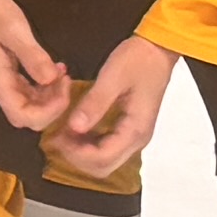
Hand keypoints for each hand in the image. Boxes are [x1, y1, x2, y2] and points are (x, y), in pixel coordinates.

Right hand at [0, 0, 73, 137]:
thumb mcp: (14, 30)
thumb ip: (32, 56)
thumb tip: (50, 79)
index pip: (24, 116)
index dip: (49, 111)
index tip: (64, 87)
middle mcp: (0, 90)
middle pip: (29, 118)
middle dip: (53, 105)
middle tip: (65, 79)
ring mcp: (4, 85)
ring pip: (32, 108)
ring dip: (51, 97)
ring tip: (62, 72)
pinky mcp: (9, 78)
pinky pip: (30, 94)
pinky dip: (46, 88)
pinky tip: (54, 70)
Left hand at [51, 38, 177, 184]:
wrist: (158, 50)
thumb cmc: (138, 60)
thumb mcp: (113, 77)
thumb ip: (95, 103)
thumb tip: (74, 127)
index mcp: (135, 130)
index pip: (103, 159)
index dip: (76, 154)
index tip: (57, 137)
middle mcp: (137, 139)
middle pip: (104, 166)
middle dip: (77, 157)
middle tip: (58, 137)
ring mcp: (134, 135)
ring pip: (105, 160)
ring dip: (82, 152)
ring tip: (63, 133)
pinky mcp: (129, 128)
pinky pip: (107, 147)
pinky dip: (89, 144)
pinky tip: (76, 128)